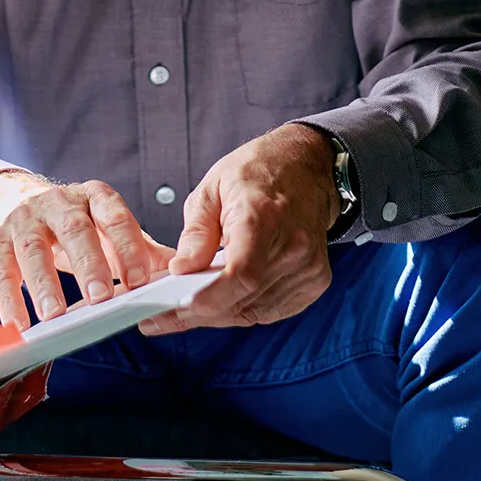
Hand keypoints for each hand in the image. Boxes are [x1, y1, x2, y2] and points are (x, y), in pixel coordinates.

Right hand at [0, 170, 175, 328]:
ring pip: (33, 248)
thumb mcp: (107, 229)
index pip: (114, 215)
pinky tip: (19, 326)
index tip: (139, 280)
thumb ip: (143, 250)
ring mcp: (23, 219)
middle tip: (100, 297)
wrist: (11, 201)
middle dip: (87, 262)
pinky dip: (8, 300)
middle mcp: (57, 202)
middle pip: (73, 228)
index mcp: (93, 197)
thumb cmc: (73, 225)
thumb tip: (188, 272)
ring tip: (56, 317)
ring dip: (44, 284)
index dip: (127, 246)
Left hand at [139, 124, 337, 336]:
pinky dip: (244, 309)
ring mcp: (308, 266)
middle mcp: (293, 245)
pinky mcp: (315, 281)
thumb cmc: (258, 172)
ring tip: (189, 304)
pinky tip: (224, 298)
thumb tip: (180, 270)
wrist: (305, 166)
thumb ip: (196, 233)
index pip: (242, 272)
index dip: (210, 298)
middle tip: (164, 314)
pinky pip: (272, 310)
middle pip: (244, 297)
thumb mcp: (212, 188)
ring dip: (219, 313)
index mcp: (264, 215)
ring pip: (255, 311)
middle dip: (200, 311)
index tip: (178, 308)